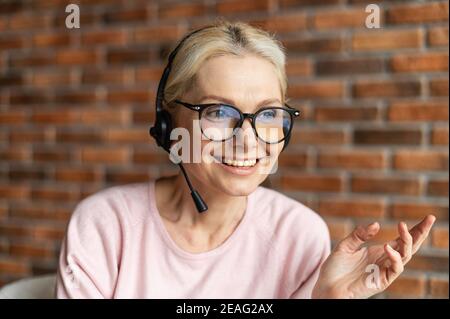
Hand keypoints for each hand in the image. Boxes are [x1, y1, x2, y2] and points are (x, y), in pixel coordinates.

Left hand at [312, 214, 435, 298]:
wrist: (326, 287)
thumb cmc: (335, 268)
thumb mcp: (346, 245)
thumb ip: (360, 234)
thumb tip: (377, 225)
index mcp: (378, 251)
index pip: (401, 239)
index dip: (414, 229)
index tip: (428, 218)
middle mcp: (384, 260)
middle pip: (409, 246)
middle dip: (420, 233)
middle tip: (430, 219)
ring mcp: (384, 271)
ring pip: (405, 256)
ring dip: (407, 241)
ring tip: (402, 228)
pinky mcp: (382, 281)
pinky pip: (395, 269)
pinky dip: (394, 257)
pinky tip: (387, 247)